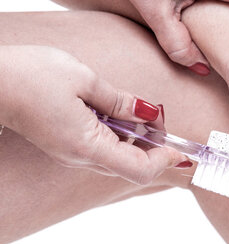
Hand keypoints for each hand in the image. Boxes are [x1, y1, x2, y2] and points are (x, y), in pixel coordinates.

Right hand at [0, 45, 189, 184]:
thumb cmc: (31, 75)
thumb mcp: (85, 80)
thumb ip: (121, 101)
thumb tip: (150, 114)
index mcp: (88, 145)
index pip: (138, 169)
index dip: (164, 161)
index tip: (181, 149)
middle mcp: (80, 157)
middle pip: (131, 166)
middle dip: (155, 149)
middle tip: (164, 123)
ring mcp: (71, 154)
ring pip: (117, 158)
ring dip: (138, 142)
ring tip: (145, 115)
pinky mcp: (65, 145)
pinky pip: (102, 149)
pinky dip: (120, 137)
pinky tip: (121, 115)